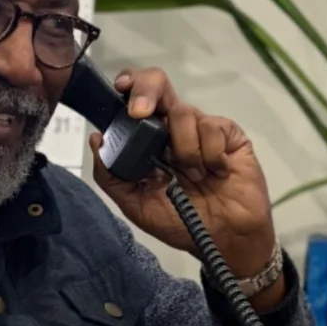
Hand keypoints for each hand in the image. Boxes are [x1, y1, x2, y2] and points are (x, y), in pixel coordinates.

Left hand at [89, 67, 284, 309]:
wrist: (224, 241)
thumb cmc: (182, 225)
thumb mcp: (137, 206)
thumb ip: (112, 177)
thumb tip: (97, 139)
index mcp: (150, 141)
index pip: (135, 101)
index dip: (129, 87)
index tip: (120, 89)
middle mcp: (174, 129)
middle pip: (158, 85)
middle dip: (146, 90)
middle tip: (142, 113)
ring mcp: (202, 129)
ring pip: (184, 112)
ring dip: (184, 149)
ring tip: (195, 176)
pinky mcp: (229, 134)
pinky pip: (213, 127)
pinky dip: (210, 153)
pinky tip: (216, 171)